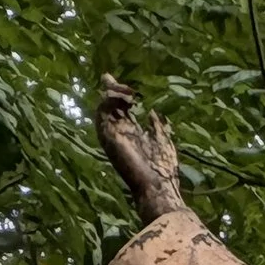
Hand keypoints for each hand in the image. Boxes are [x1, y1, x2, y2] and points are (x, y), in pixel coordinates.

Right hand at [97, 78, 188, 225]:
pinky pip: (101, 113)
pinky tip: (126, 99)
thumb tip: (152, 111)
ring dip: (112, 94)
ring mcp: (112, 136)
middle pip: (108, 105)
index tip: (127, 85)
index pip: (121, 109)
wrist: (158, 187)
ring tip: (127, 91)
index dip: (120, 94)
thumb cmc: (163, 170)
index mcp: (132, 134)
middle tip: (109, 77)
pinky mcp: (107, 138)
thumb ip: (157, 126)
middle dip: (109, 89)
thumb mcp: (163, 141)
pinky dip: (109, 102)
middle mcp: (119, 133)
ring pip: (102, 107)